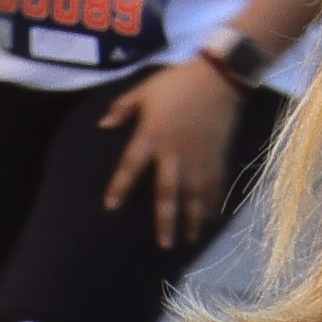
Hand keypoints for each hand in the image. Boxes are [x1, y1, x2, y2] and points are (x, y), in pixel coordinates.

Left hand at [100, 54, 243, 241]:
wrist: (219, 77)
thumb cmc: (177, 83)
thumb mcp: (145, 90)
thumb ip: (123, 108)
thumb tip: (102, 125)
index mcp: (152, 136)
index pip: (131, 166)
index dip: (120, 186)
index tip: (111, 207)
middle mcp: (175, 152)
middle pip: (169, 192)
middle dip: (166, 219)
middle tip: (165, 244)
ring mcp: (198, 157)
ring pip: (195, 194)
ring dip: (193, 218)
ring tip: (190, 239)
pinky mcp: (217, 155)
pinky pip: (215, 183)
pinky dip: (213, 201)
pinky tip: (211, 217)